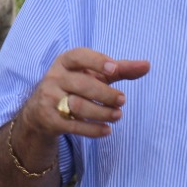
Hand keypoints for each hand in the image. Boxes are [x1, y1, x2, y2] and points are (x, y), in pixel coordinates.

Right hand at [18, 48, 149, 139]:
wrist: (40, 110)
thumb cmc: (76, 85)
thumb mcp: (93, 74)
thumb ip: (119, 69)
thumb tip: (147, 65)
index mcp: (65, 61)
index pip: (79, 56)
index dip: (97, 61)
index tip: (114, 69)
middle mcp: (54, 77)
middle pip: (82, 84)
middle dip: (105, 93)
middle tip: (123, 100)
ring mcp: (50, 99)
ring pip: (78, 106)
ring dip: (101, 113)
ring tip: (118, 115)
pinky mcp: (50, 119)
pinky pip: (73, 125)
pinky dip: (92, 130)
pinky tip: (107, 130)